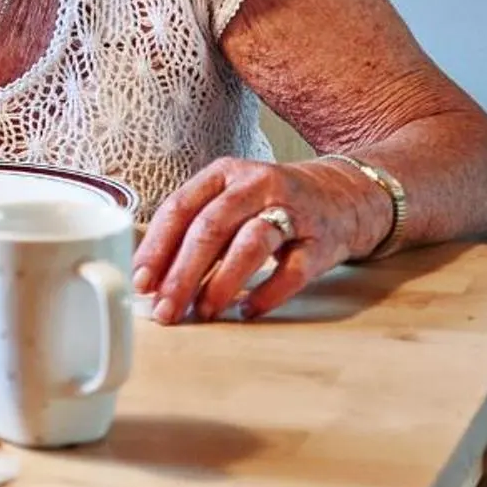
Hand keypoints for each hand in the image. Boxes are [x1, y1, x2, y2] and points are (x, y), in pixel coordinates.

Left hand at [133, 156, 390, 322]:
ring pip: (250, 245)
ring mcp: (292, 211)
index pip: (181, 207)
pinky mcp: (322, 241)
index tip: (141, 280)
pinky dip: (268, 293)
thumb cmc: (271, 204)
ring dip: (221, 283)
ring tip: (202, 312)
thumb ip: (195, 230)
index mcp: (225, 174)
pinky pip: (293, 271)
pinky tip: (248, 310)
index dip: (157, 246)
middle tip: (165, 308)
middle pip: (211, 228)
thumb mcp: (230, 200)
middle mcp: (256, 185)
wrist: (345, 196)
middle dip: (182, 273)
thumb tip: (153, 279)